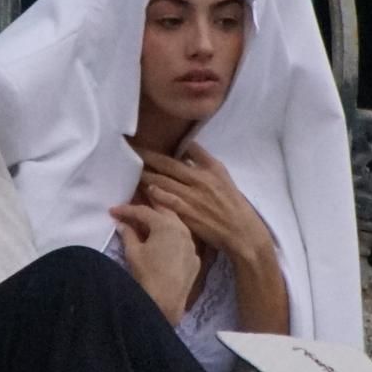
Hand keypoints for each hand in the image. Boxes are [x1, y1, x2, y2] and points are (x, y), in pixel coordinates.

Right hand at [110, 202, 199, 324]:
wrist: (165, 303)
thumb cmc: (147, 274)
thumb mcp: (133, 252)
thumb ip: (127, 234)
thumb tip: (121, 224)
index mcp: (166, 225)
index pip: (144, 212)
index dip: (126, 210)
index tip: (112, 211)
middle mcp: (183, 231)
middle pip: (164, 213)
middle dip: (148, 211)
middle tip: (132, 212)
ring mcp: (192, 246)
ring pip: (177, 227)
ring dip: (162, 223)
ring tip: (146, 226)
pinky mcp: (195, 260)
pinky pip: (183, 243)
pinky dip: (172, 239)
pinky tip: (163, 245)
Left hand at [138, 143, 273, 261]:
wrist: (241, 231)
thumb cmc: (232, 203)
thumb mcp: (223, 176)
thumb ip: (204, 161)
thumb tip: (187, 147)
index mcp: (209, 169)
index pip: (185, 151)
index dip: (164, 146)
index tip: (146, 141)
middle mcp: (200, 180)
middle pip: (168, 164)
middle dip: (148, 156)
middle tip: (130, 149)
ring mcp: (193, 197)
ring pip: (164, 181)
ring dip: (147, 174)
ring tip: (131, 168)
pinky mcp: (188, 214)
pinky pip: (169, 201)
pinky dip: (157, 194)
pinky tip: (147, 189)